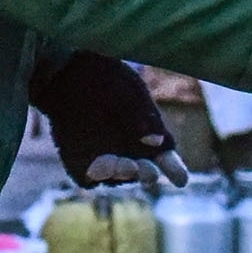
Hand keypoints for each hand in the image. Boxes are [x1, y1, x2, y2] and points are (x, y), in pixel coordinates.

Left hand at [30, 48, 190, 188]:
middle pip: (145, 173)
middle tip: (143, 168)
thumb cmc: (108, 81)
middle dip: (146, 174)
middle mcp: (132, 153)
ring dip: (122, 175)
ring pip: (119, 177)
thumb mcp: (130, 94)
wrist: (71, 72)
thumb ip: (143, 118)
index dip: (174, 170)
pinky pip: (89, 178)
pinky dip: (94, 176)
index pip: (167, 160)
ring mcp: (107, 160)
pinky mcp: (81, 163)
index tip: (180, 180)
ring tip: (122, 165)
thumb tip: (157, 142)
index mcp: (151, 138)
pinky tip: (96, 169)